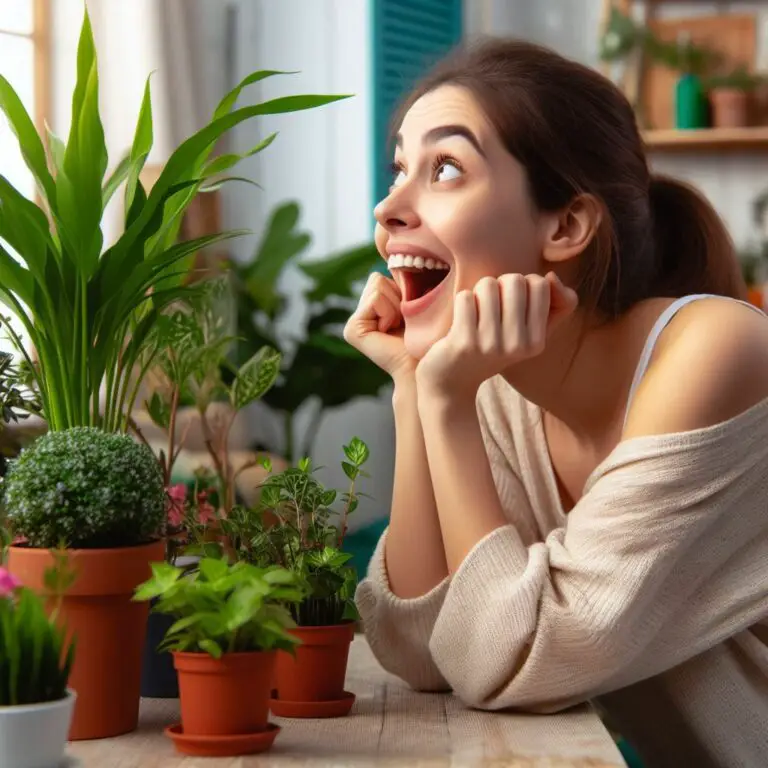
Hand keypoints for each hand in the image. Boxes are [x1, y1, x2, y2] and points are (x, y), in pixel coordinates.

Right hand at [344, 272, 417, 380]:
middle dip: (397, 296)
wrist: (424, 363)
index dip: (402, 290)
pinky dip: (389, 312)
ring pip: (376, 285)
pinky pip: (375, 299)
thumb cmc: (427, 334)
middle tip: (403, 322)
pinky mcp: (352, 329)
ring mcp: (354, 322)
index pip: (383, 275)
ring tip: (398, 327)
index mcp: (373, 306)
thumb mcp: (416, 300)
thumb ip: (404, 279)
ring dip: (395, 305)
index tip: (409, 314)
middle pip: (377, 279)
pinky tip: (390, 331)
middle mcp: (360, 313)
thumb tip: (397, 252)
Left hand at [416, 272, 577, 402]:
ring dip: (478, 292)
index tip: (510, 302)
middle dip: (499, 284)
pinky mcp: (464, 342)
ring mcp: (490, 345)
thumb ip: (556, 305)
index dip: (522, 284)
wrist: (453, 380)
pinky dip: (462, 301)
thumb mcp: (528, 333)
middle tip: (490, 305)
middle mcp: (517, 345)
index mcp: (537, 342)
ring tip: (476, 311)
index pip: (540, 285)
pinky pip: (465, 297)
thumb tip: (551, 276)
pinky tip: (461, 319)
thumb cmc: (491, 348)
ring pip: (488, 285)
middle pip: (514, 280)